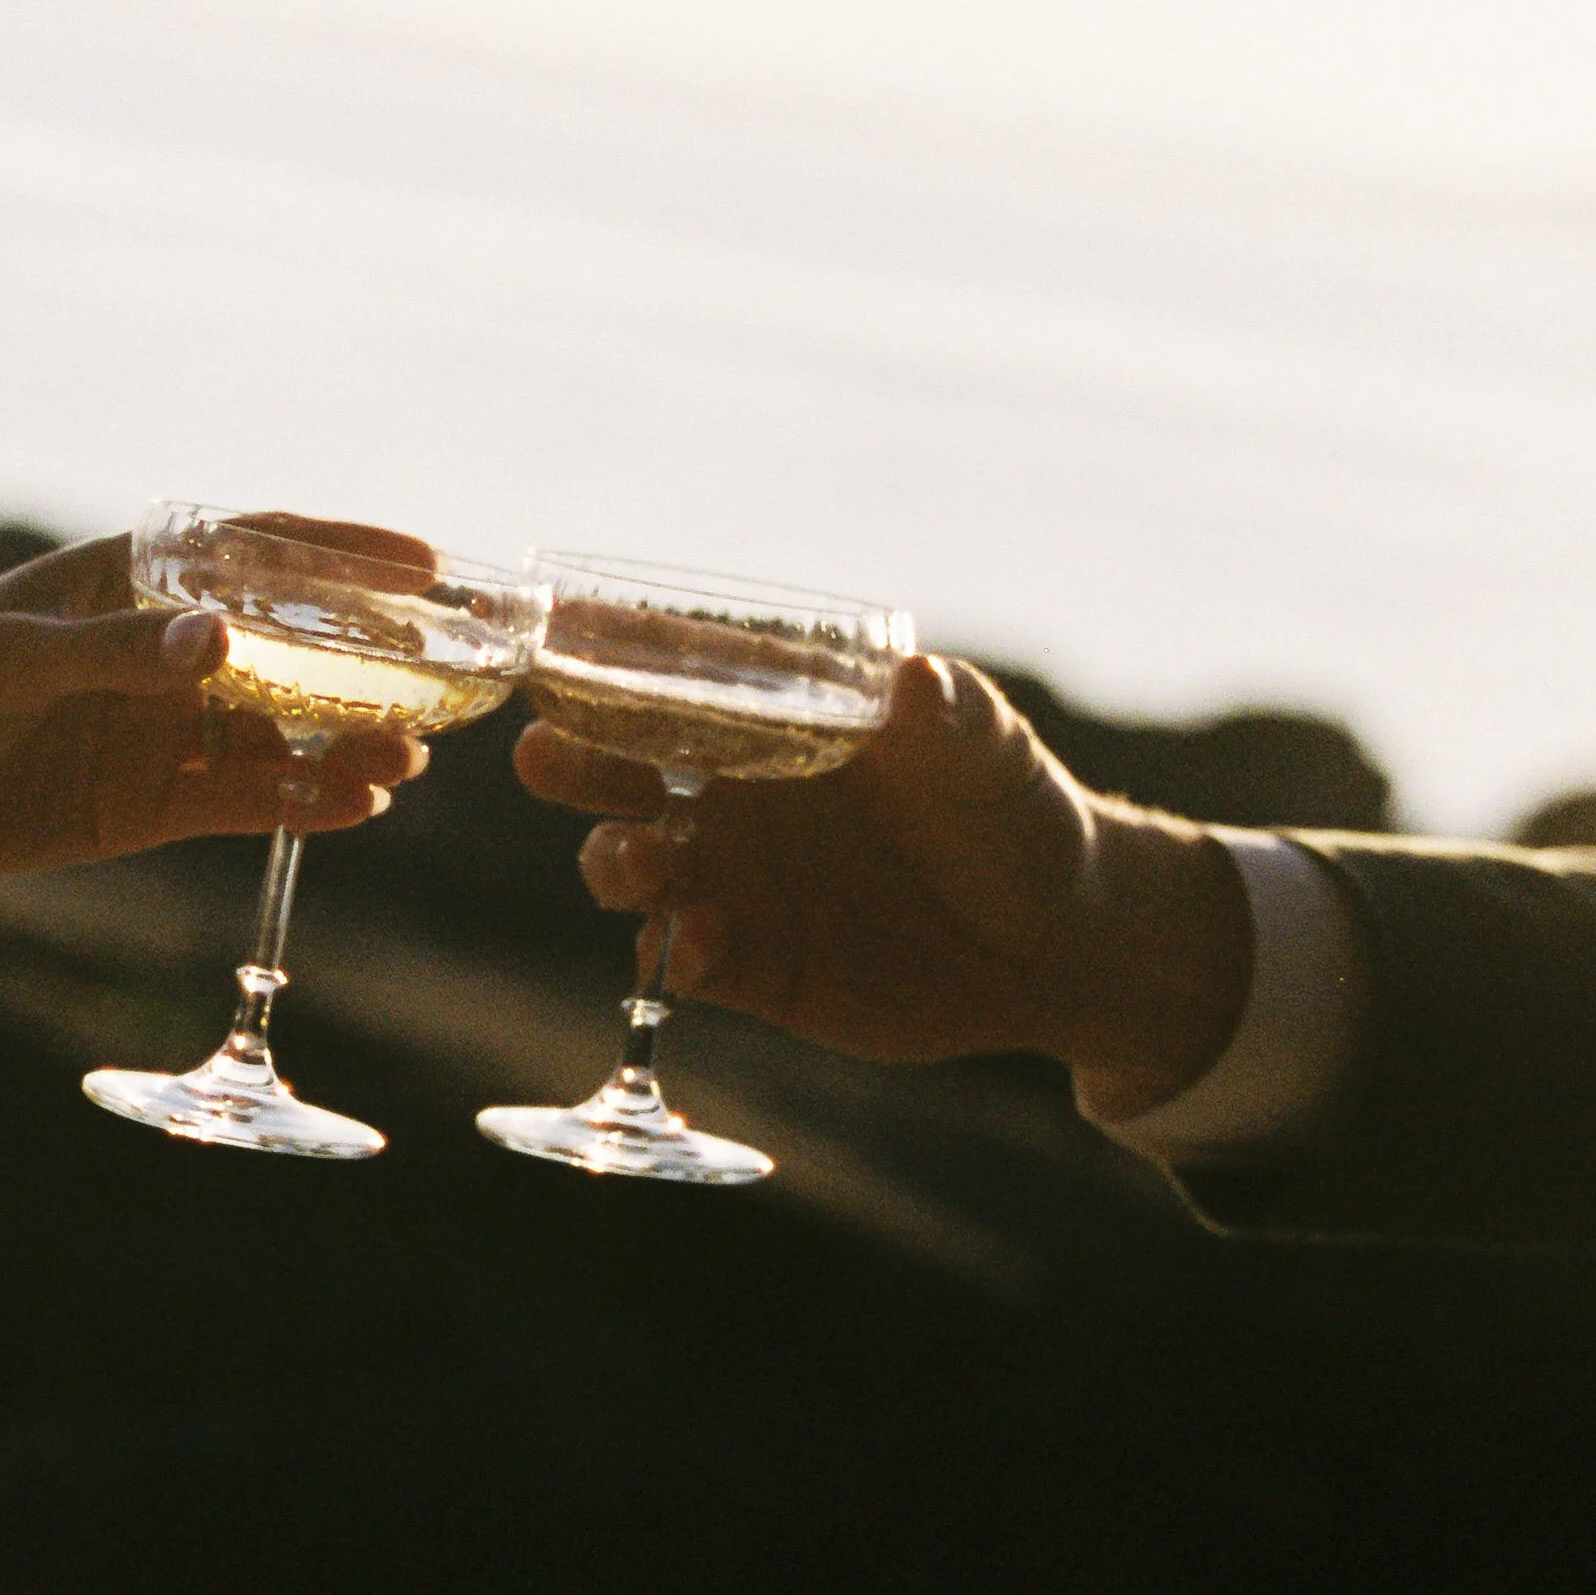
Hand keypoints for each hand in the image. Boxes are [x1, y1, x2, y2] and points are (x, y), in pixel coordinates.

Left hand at [0, 522, 434, 898]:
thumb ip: (113, 655)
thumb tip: (226, 644)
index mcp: (125, 578)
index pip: (253, 548)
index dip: (341, 552)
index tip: (424, 563)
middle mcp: (157, 648)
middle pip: (290, 644)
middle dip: (371, 662)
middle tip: (447, 682)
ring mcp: (159, 729)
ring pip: (280, 732)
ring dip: (347, 741)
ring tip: (409, 756)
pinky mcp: (149, 804)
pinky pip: (244, 800)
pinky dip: (301, 805)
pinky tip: (357, 805)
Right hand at [516, 652, 1253, 1120]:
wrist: (1053, 941)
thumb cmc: (1012, 810)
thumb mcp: (987, 750)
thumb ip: (946, 716)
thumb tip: (914, 680)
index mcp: (767, 718)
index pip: (671, 673)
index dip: (607, 651)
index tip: (552, 627)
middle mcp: (728, 795)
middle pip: (616, 769)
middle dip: (570, 759)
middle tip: (542, 753)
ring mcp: (730, 882)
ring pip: (632, 866)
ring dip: (615, 861)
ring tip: (637, 861)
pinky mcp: (750, 967)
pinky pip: (686, 961)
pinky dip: (679, 954)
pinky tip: (697, 945)